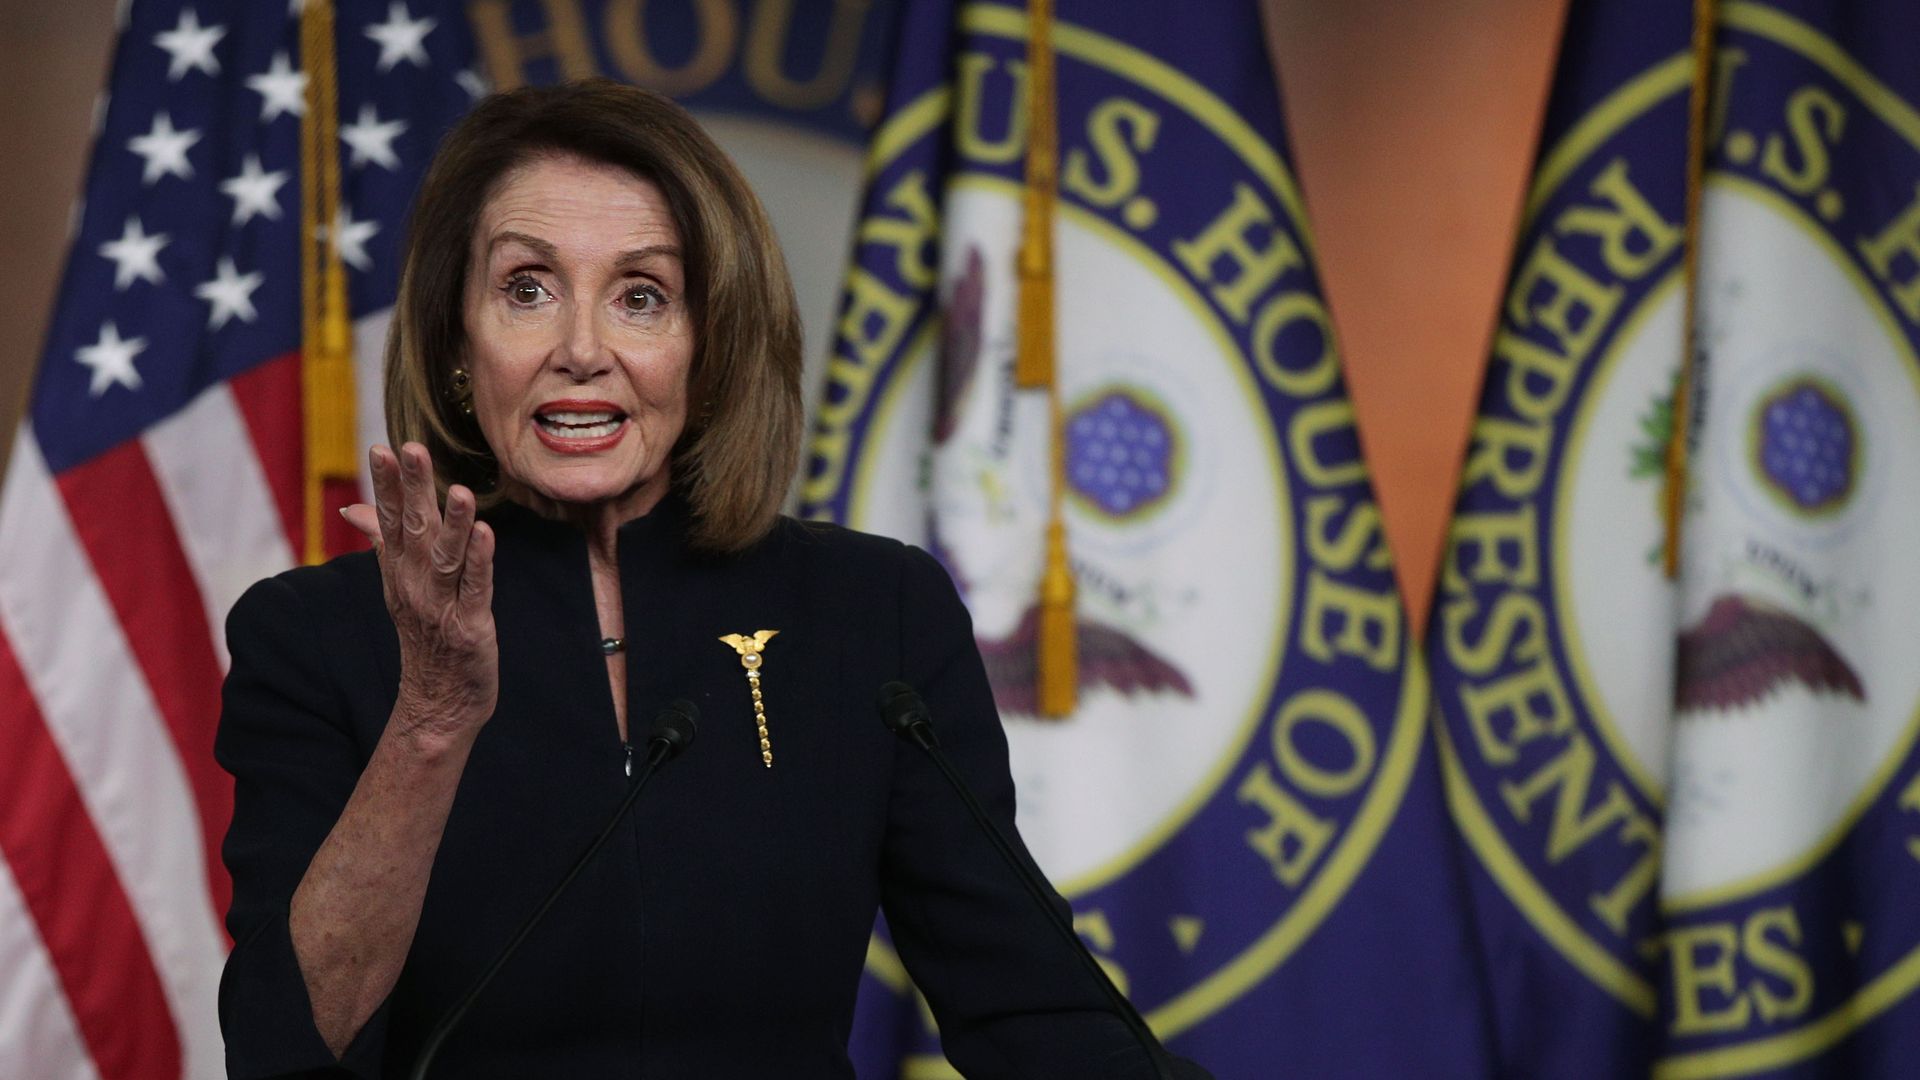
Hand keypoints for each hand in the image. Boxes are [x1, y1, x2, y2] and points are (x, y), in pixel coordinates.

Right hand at [341, 442, 497, 749]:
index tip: (382, 448)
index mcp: (399, 572)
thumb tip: (354, 507)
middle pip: (413, 530)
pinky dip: (481, 561)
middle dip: (413, 489)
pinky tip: (487, 534)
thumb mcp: (399, 586)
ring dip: (453, 524)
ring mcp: (441, 606)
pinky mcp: (471, 627)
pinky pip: (476, 588)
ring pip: (446, 557)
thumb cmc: (426, 636)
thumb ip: (382, 542)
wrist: (437, 703)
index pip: (388, 521)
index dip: (386, 485)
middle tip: (412, 449)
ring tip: (459, 491)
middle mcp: (414, 585)